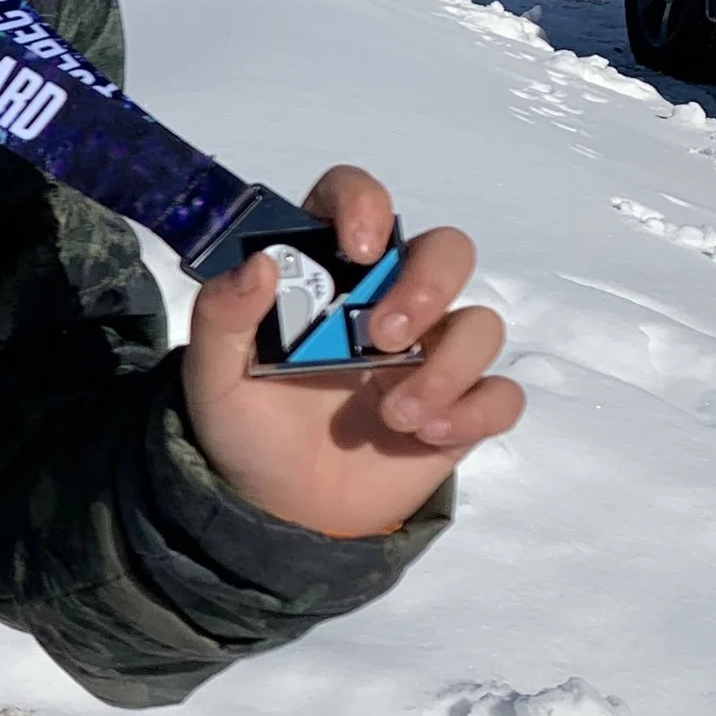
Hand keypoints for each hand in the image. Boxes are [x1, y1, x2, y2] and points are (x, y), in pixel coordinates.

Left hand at [181, 165, 520, 539]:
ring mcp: (429, 355)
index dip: (365, 203)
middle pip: (446, 250)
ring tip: (399, 416)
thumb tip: (259, 264)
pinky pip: (501, 393)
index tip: (359, 246)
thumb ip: (223, 317)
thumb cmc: (247, 432)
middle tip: (384, 339)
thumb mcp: (214, 378)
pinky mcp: (460, 410)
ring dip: (449, 366)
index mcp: (328, 278)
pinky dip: (477, 410)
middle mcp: (388, 302)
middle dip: (428, 284)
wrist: (278, 513)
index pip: (356, 202)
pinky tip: (429, 435)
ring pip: (481, 323)